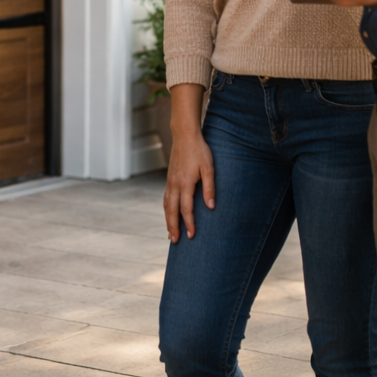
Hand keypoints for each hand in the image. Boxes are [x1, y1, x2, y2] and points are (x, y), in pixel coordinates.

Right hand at [163, 127, 214, 241]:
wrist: (184, 135)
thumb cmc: (199, 151)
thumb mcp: (209, 168)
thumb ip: (210, 188)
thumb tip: (211, 207)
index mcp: (185, 183)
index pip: (186, 209)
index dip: (189, 223)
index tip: (192, 235)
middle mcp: (175, 184)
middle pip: (172, 211)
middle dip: (173, 227)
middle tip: (175, 241)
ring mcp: (170, 181)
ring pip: (166, 205)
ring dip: (168, 220)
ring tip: (169, 233)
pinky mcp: (169, 178)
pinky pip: (165, 198)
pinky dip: (166, 209)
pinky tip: (168, 214)